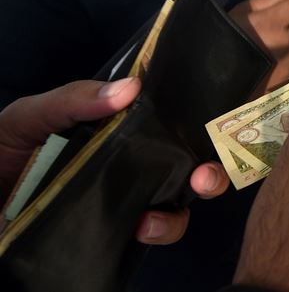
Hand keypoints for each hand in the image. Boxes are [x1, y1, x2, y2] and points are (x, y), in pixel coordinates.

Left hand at [0, 78, 228, 244]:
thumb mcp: (29, 117)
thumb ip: (73, 101)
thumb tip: (131, 88)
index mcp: (116, 129)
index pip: (170, 120)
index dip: (203, 120)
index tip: (225, 121)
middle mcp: (129, 164)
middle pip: (187, 163)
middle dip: (212, 170)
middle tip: (208, 178)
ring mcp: (122, 200)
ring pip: (176, 202)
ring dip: (187, 206)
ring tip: (171, 207)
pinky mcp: (111, 234)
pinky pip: (150, 232)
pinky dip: (160, 230)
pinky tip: (144, 228)